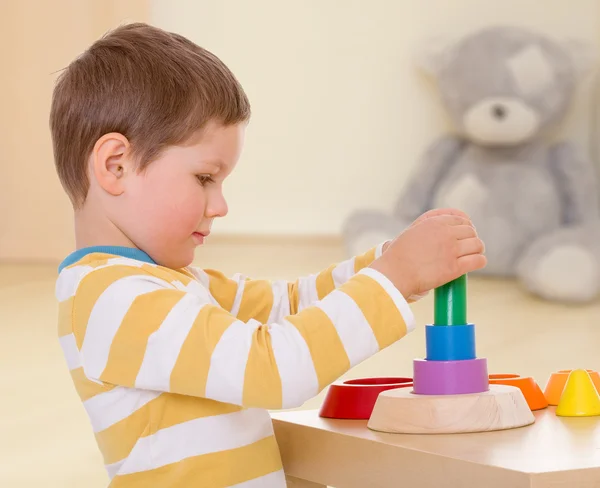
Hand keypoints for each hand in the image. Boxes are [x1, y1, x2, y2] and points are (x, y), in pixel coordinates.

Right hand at [371, 212, 485, 298]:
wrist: (395, 273)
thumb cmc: (398, 256)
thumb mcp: (412, 231)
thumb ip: (427, 227)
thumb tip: (439, 228)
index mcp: (434, 223)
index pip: (461, 220)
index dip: (465, 228)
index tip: (464, 235)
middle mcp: (445, 234)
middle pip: (471, 232)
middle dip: (471, 239)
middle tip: (468, 247)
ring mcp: (451, 250)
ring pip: (477, 245)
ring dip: (477, 250)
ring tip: (473, 255)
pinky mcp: (454, 268)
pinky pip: (478, 260)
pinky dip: (480, 261)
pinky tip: (476, 263)